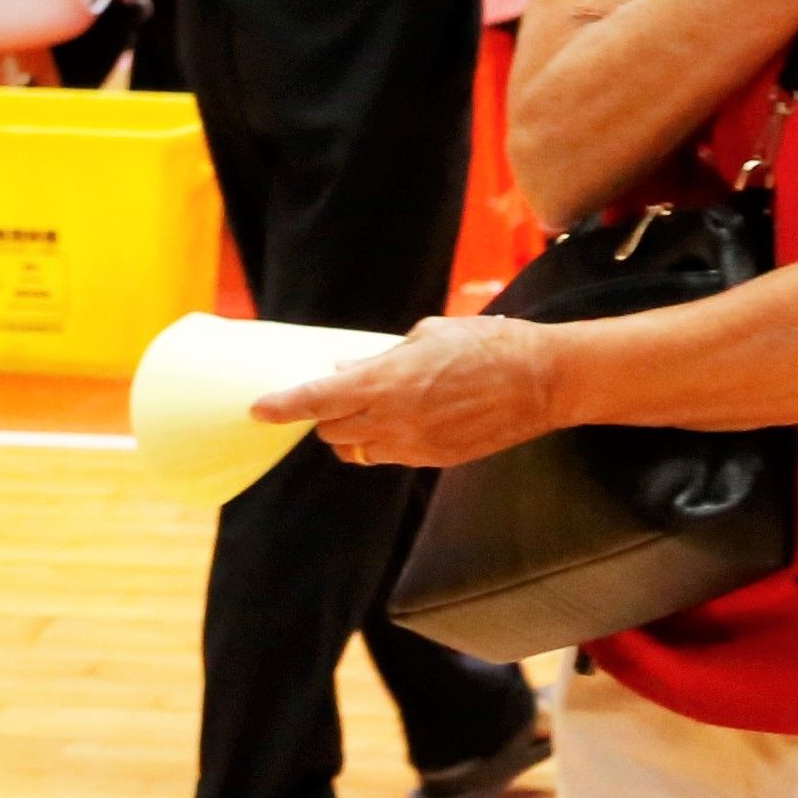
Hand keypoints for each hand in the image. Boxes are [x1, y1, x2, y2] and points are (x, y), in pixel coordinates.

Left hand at [250, 314, 569, 468]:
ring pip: (358, 449)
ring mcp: (414, 446)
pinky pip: (391, 456)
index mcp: (387, 382)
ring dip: (352, 431)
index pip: (318, 400)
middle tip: (336, 393)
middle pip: (331, 430)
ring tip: (372, 406)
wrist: (539, 380)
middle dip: (325, 415)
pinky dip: (384, 440)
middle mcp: (394, 420)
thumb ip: (380, 360)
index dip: (283, 406)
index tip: (258, 409)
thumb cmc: (485, 345)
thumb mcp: (426, 336)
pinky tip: (407, 417)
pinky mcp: (435, 460)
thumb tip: (344, 371)